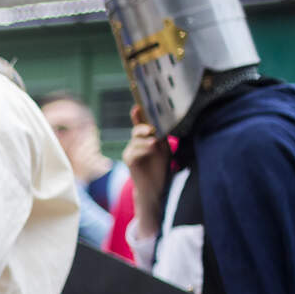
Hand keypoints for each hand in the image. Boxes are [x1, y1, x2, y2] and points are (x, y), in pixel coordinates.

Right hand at [122, 104, 169, 235]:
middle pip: (138, 130)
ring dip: (147, 141)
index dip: (138, 114)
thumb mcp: (165, 151)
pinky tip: (149, 151)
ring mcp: (131, 151)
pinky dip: (143, 149)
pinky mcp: (129, 159)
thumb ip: (161, 139)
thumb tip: (157, 129)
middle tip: (151, 130)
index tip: (137, 105)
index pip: (142, 123)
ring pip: (137, 140)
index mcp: (146, 139)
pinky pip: (134, 150)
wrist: (155, 187)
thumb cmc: (161, 169)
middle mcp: (137, 143)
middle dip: (143, 127)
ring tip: (154, 145)